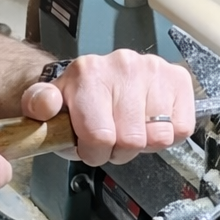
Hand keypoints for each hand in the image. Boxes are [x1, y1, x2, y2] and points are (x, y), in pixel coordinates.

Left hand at [20, 51, 194, 166]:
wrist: (93, 79)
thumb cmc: (74, 102)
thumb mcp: (46, 106)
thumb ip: (38, 107)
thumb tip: (45, 105)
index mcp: (88, 73)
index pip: (101, 137)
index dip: (95, 153)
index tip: (90, 148)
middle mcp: (123, 65)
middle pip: (133, 140)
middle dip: (120, 150)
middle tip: (111, 139)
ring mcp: (153, 69)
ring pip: (160, 136)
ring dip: (144, 143)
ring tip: (129, 129)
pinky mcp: (177, 78)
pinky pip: (181, 127)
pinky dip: (167, 134)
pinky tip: (149, 122)